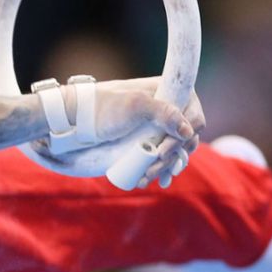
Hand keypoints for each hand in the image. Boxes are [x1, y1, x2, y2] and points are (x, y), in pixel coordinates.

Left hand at [37, 77, 204, 187]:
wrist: (78, 119)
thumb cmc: (104, 107)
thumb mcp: (134, 106)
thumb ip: (163, 112)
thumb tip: (189, 131)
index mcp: (171, 93)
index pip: (194, 117)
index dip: (185, 137)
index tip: (164, 150)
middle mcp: (169, 108)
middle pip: (186, 137)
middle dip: (172, 156)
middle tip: (153, 169)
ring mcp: (159, 125)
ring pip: (175, 149)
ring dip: (166, 166)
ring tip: (147, 178)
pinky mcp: (149, 139)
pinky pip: (164, 155)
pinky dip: (162, 168)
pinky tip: (157, 179)